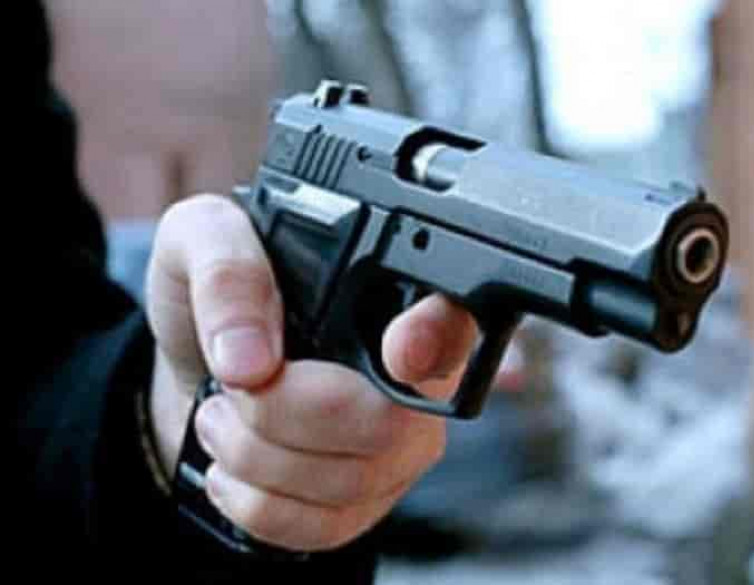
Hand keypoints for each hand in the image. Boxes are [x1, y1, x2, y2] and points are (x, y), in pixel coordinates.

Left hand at [145, 194, 476, 550]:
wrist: (196, 364)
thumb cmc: (212, 295)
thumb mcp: (200, 240)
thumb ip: (227, 273)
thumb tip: (249, 360)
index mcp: (387, 292)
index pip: (454, 318)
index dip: (437, 340)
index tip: (399, 352)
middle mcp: (411, 372)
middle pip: (388, 423)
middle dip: (283, 415)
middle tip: (234, 386)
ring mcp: (397, 441)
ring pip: (354, 481)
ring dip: (257, 459)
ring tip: (222, 417)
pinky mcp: (366, 496)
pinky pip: (328, 527)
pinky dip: (260, 506)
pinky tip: (235, 470)